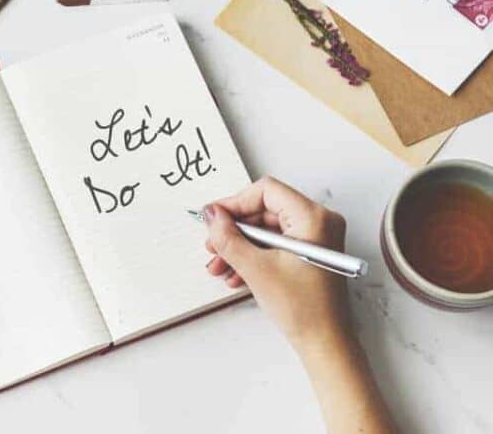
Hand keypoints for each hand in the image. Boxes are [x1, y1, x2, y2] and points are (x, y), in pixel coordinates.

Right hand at [204, 176, 349, 349]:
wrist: (324, 344)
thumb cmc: (305, 310)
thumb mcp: (256, 269)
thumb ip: (228, 238)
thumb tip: (212, 216)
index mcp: (314, 218)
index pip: (266, 191)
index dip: (235, 203)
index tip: (214, 218)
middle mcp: (318, 223)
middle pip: (264, 210)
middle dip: (234, 230)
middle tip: (213, 244)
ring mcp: (315, 239)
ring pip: (266, 230)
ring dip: (239, 246)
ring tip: (220, 266)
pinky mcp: (308, 254)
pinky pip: (274, 245)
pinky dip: (253, 256)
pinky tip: (236, 273)